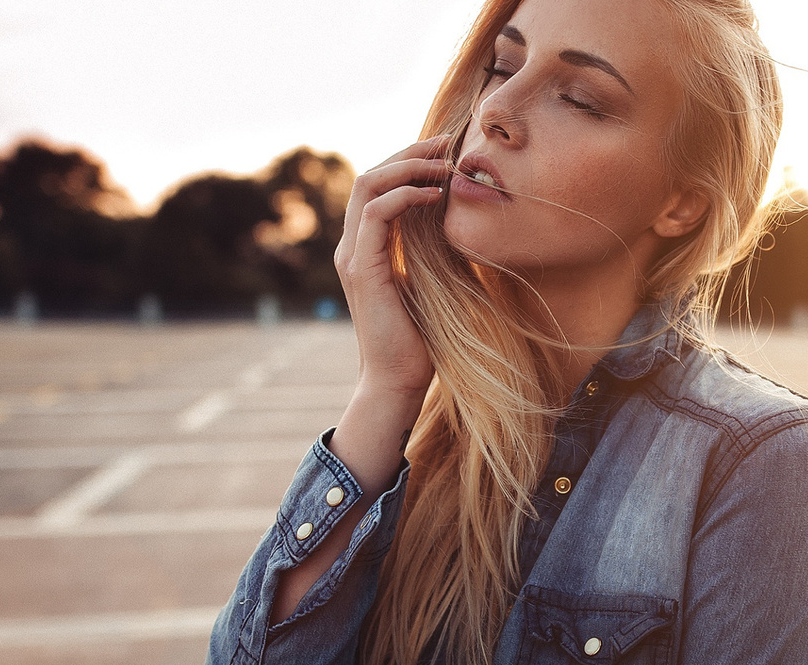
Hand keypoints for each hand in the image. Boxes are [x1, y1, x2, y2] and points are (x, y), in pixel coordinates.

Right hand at [334, 134, 452, 400]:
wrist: (399, 379)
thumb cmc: (419, 337)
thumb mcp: (429, 278)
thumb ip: (429, 246)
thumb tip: (455, 215)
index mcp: (365, 245)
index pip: (378, 185)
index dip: (409, 160)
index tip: (447, 150)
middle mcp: (352, 245)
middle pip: (369, 175)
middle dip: (409, 152)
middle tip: (448, 142)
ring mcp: (352, 255)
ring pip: (367, 186)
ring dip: (408, 167)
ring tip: (444, 164)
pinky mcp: (361, 268)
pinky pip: (377, 214)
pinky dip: (405, 196)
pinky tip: (435, 195)